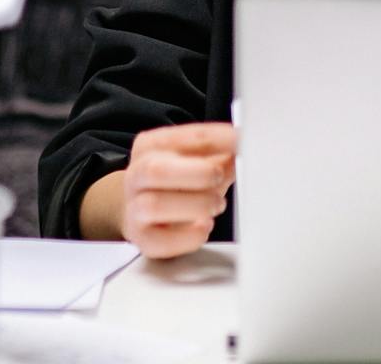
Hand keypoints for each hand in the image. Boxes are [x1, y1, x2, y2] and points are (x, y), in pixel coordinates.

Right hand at [121, 122, 236, 258]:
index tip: (243, 143)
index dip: (219, 139)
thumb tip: (247, 151)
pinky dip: (189, 236)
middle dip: (198, 174)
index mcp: (151, 146)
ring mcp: (134, 209)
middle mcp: (136, 175)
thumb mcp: (197, 161)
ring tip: (216, 205)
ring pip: (156, 205)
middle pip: (157, 170)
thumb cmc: (177, 183)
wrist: (143, 210)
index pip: (185, 137)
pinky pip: (161, 241)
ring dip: (197, 204)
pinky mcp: (142, 239)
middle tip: (220, 178)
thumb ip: (220, 156)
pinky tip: (204, 227)